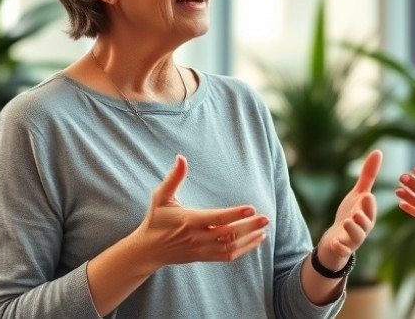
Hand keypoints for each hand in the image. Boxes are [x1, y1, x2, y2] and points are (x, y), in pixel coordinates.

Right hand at [134, 155, 267, 266]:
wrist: (148, 250)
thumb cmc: (156, 220)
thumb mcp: (160, 197)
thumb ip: (173, 178)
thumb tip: (181, 157)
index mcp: (189, 221)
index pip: (216, 218)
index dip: (234, 214)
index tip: (251, 208)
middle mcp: (197, 237)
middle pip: (228, 234)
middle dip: (248, 227)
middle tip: (265, 218)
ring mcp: (201, 249)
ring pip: (230, 246)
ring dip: (249, 239)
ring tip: (264, 229)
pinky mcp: (204, 257)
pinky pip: (227, 255)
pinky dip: (243, 249)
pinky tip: (255, 240)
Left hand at [315, 149, 382, 270]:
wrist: (338, 238)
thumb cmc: (352, 214)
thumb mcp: (358, 194)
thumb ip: (368, 175)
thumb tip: (378, 151)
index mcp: (367, 215)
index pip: (370, 210)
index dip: (369, 204)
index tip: (367, 195)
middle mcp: (362, 228)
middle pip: (365, 225)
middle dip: (362, 218)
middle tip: (356, 212)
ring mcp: (352, 240)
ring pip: (355, 238)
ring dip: (352, 230)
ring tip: (346, 222)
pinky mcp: (341, 249)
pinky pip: (342, 251)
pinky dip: (339, 248)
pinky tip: (334, 244)